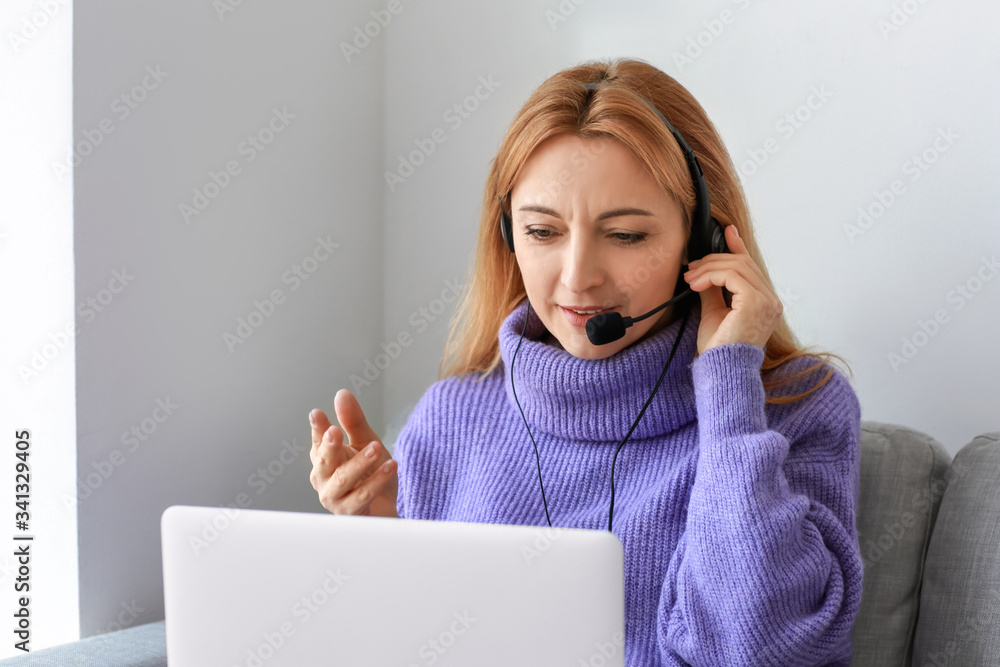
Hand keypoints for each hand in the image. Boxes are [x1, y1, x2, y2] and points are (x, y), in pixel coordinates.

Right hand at [309, 389, 398, 516]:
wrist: (385, 506)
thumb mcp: (366, 441)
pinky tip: (391, 466)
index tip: (317, 414)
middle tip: (335, 431)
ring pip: (343, 479)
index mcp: (324, 458)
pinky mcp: (349, 512)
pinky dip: (377, 481)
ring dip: (359, 462)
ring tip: (376, 447)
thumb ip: (353, 421)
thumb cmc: (370, 474)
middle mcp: (323, 478)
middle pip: (324, 461)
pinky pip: (362, 496)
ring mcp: (334, 497)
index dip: (318, 428)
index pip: (319, 440)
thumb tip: (341, 394)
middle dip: (329, 446)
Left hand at [682, 224, 782, 354]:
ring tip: (690, 278)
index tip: (726, 231)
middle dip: (713, 260)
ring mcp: (767, 300)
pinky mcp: (755, 301)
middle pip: (743, 263)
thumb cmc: (719, 348)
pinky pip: (732, 275)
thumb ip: (713, 289)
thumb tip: (704, 272)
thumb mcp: (714, 311)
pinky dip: (712, 275)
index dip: (738, 246)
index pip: (751, 267)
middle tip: (691, 268)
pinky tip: (697, 283)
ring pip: (736, 266)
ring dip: (708, 268)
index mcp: (764, 303)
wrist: (721, 369)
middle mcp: (771, 300)